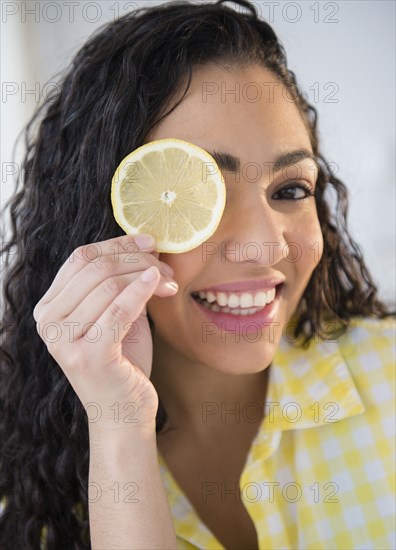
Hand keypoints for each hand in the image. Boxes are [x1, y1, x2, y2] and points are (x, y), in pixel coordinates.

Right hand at [33, 234, 176, 431]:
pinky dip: (141, 291)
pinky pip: (119, 310)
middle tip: (166, 265)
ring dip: (147, 275)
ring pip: (109, 284)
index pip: (80, 258)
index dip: (118, 243)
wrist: (123, 411)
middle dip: (137, 259)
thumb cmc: (122, 360)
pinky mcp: (88, 356)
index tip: (150, 241)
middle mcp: (47, 322)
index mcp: (49, 307)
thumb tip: (144, 245)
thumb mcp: (114, 313)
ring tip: (170, 281)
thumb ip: (118, 282)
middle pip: (96, 268)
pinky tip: (159, 283)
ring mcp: (63, 341)